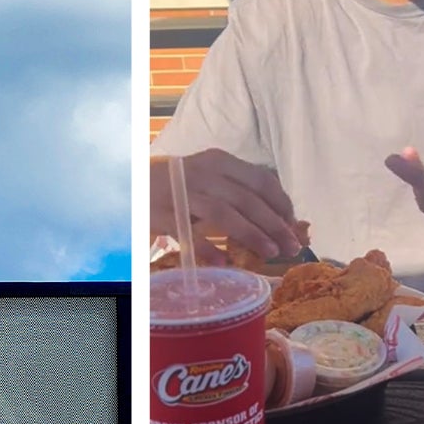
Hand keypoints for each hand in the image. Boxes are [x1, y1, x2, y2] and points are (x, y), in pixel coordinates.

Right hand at [150, 149, 303, 259]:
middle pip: (247, 200)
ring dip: (251, 235)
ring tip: (270, 252)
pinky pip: (191, 234)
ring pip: (225, 214)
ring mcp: (183, 194)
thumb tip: (278, 218)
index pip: (261, 180)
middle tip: (291, 247)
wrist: (131, 182)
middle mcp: (204, 173)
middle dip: (274, 225)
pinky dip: (210, 249)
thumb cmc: (177, 183)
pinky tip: (225, 262)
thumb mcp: (208, 176)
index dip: (281, 203)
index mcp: (219, 161)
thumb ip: (237, 191)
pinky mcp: (164, 214)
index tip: (293, 224)